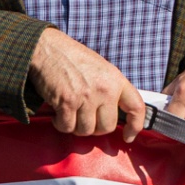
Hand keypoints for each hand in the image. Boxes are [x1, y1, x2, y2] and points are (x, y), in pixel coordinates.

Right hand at [28, 28, 144, 139]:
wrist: (48, 49)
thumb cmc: (73, 59)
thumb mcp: (102, 69)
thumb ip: (111, 90)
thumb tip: (113, 114)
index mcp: (117, 80)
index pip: (136, 107)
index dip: (135, 126)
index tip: (129, 136)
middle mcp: (105, 90)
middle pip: (106, 127)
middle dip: (95, 128)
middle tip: (85, 119)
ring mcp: (86, 97)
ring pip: (86, 130)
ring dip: (76, 127)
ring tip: (70, 114)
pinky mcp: (67, 102)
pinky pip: (67, 127)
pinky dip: (60, 124)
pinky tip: (58, 114)